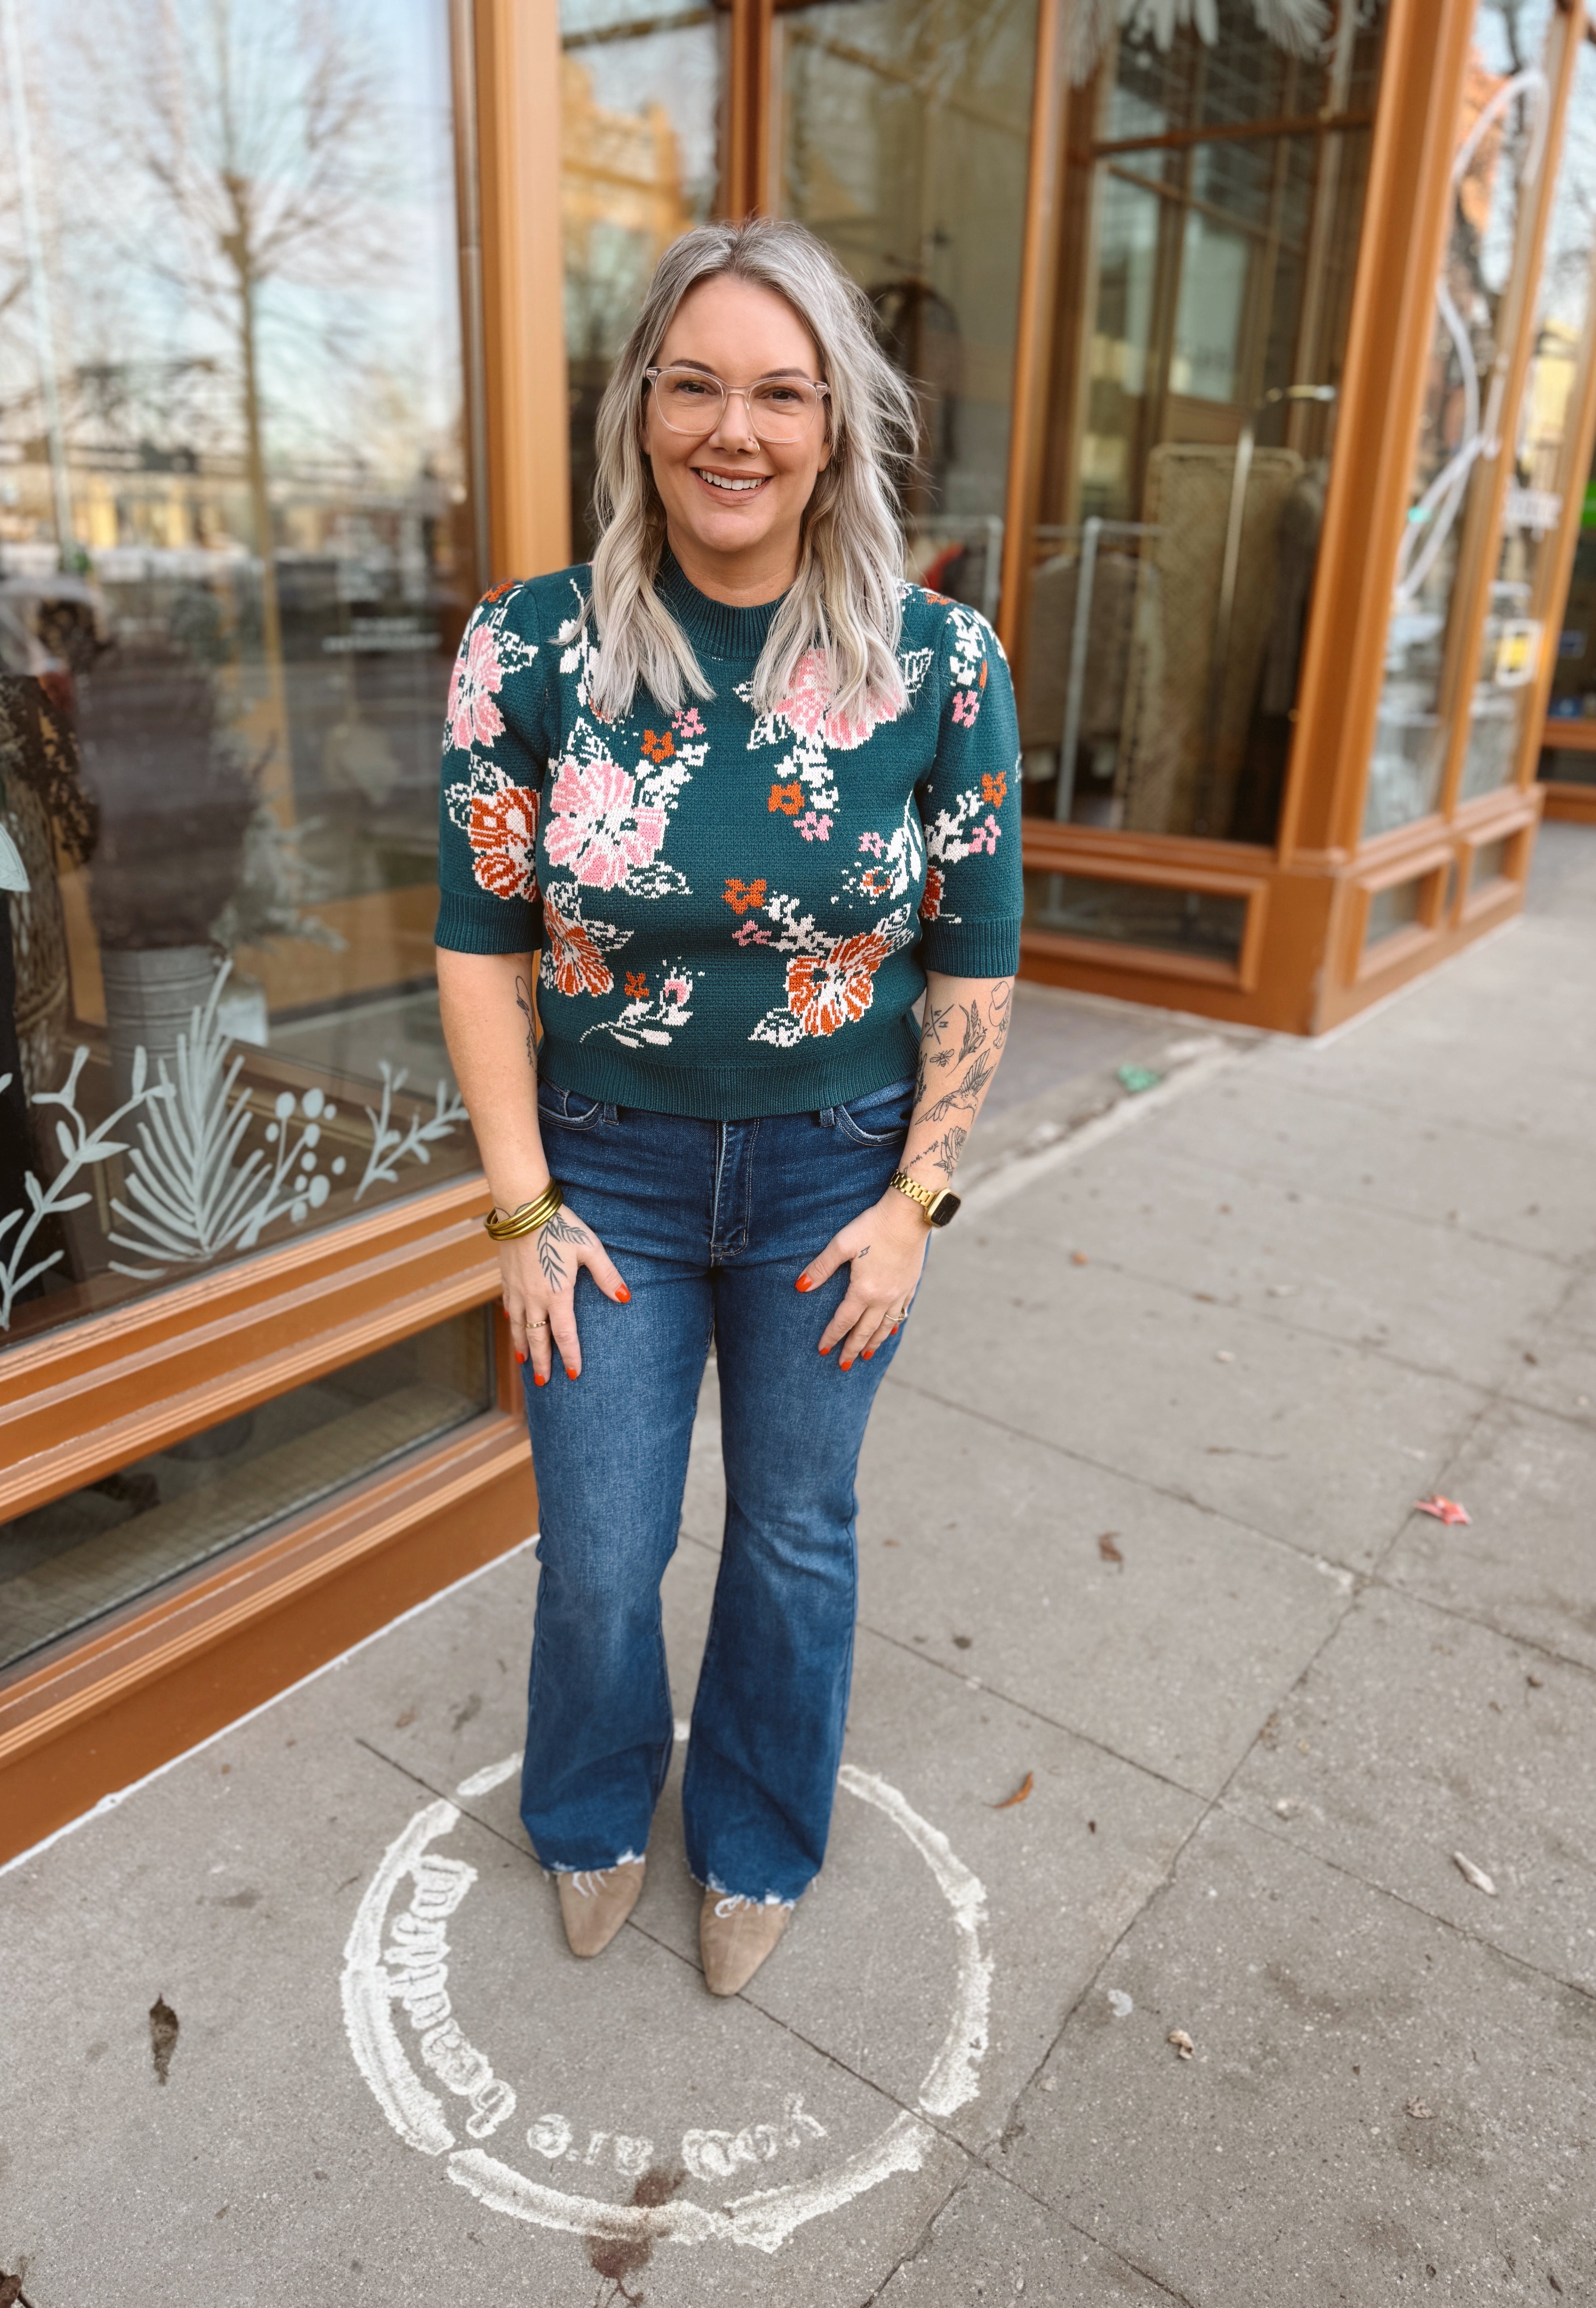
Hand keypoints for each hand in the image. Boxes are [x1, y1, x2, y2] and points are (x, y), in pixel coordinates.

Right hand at [498, 1203, 628, 1382]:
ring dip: (522, 1347)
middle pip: (537, 1338)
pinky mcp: (506, 1278)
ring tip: (524, 1364)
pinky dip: (512, 1322)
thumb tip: (626, 1298)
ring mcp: (517, 1289)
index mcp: (557, 1294)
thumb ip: (607, 1275)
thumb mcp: (590, 1248)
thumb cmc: (560, 1226)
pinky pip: (508, 1307)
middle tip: (543, 1383)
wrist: (523, 1207)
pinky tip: (513, 1326)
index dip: (569, 1356)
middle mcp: (534, 1297)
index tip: (574, 1374)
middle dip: (541, 1363)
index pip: (564, 1334)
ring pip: (518, 1326)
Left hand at [799, 1190, 928, 1368]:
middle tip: (843, 1365)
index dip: (832, 1337)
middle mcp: (883, 1297)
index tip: (823, 1350)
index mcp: (864, 1290)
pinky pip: (902, 1312)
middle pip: (865, 1330)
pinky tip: (891, 1331)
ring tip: (866, 1356)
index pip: (843, 1321)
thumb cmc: (873, 1226)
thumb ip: (821, 1267)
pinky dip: (894, 1325)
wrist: (910, 1214)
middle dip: (852, 1348)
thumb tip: (800, 1286)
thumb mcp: (841, 1244)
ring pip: (885, 1326)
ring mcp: (900, 1293)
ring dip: (874, 1343)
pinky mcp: (911, 1284)